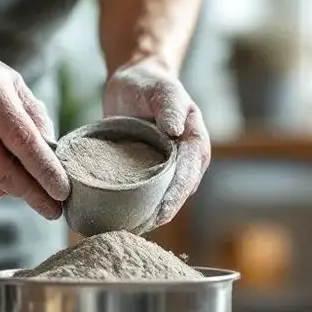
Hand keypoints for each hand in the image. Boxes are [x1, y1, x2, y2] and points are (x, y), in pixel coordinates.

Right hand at [0, 46, 69, 217]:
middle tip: (50, 207)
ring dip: (3, 190)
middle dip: (29, 192)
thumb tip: (54, 158)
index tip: (62, 192)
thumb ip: (35, 117)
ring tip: (15, 181)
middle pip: (0, 169)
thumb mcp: (11, 82)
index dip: (45, 170)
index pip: (22, 140)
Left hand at [103, 57, 209, 226]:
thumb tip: (175, 129)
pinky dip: (135, 204)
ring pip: (161, 198)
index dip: (175, 198)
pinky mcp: (149, 172)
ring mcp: (168, 169)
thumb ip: (169, 106)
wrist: (134, 81)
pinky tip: (116, 215)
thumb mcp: (161, 90)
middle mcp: (186, 161)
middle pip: (177, 195)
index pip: (188, 177)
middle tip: (137, 230)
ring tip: (126, 229)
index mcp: (195, 144)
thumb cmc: (150, 84)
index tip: (160, 214)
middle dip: (160, 213)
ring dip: (147, 214)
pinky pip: (146, 192)